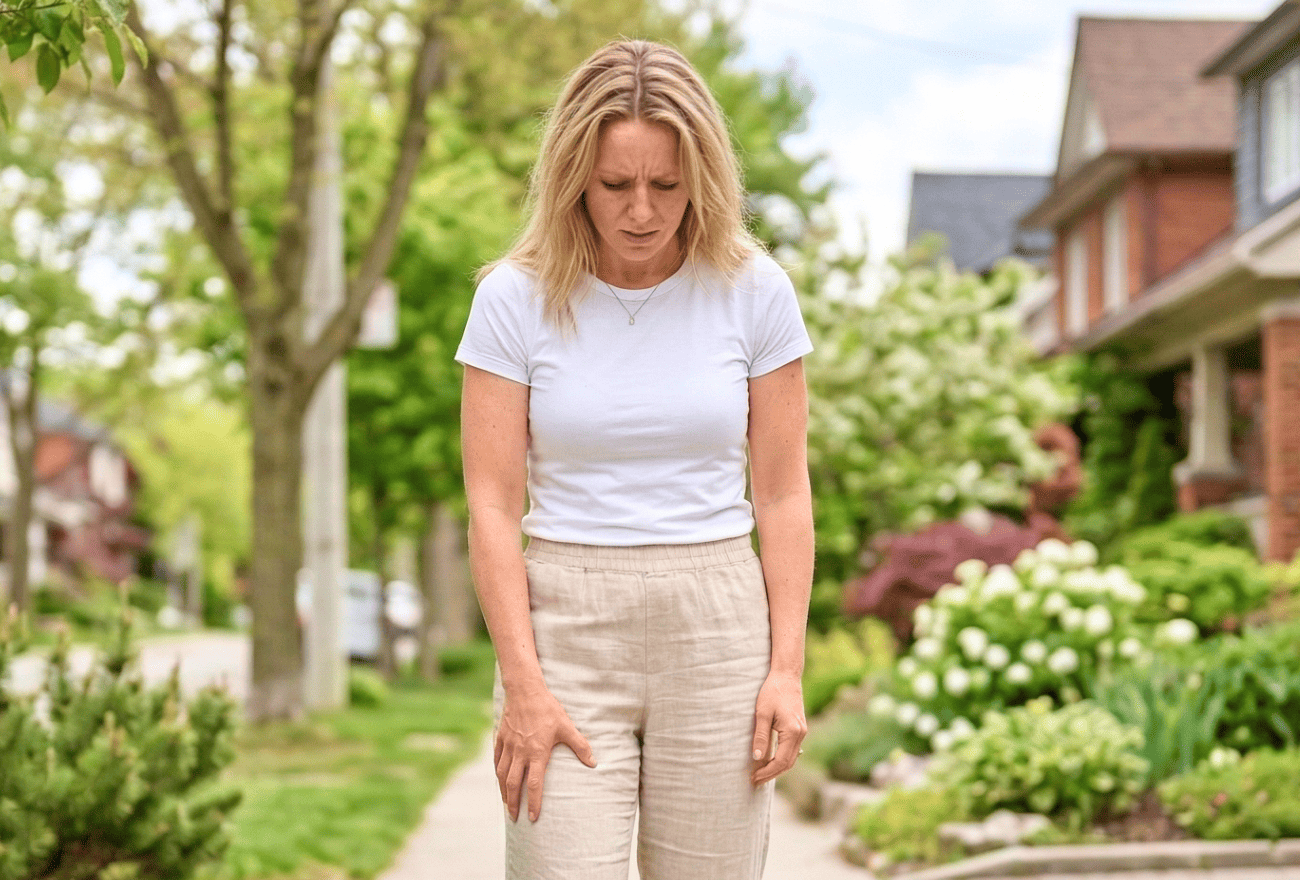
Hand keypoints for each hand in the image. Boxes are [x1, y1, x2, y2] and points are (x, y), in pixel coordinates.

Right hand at [494, 683, 595, 821]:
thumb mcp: (567, 727)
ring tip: (506, 803)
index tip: (533, 817)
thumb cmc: (548, 709)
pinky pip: (497, 760)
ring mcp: (509, 746)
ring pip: (502, 774)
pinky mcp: (501, 738)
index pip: (534, 784)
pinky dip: (498, 773)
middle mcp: (520, 753)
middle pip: (514, 784)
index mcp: (537, 752)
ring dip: (504, 791)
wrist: (525, 690)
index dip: (534, 802)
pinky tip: (499, 779)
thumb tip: (593, 762)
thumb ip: (580, 746)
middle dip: (514, 803)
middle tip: (515, 817)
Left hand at [750, 670, 807, 786]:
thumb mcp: (762, 713)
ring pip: (791, 758)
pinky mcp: (799, 728)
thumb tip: (757, 758)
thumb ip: (761, 736)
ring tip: (760, 773)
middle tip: (755, 780)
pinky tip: (771, 761)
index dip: (767, 772)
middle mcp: (801, 734)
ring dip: (777, 768)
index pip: (781, 762)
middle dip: (771, 774)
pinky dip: (782, 758)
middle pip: (788, 763)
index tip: (753, 778)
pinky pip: (792, 749)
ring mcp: (802, 731)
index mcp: (792, 732)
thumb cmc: (772, 691)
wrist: (786, 675)